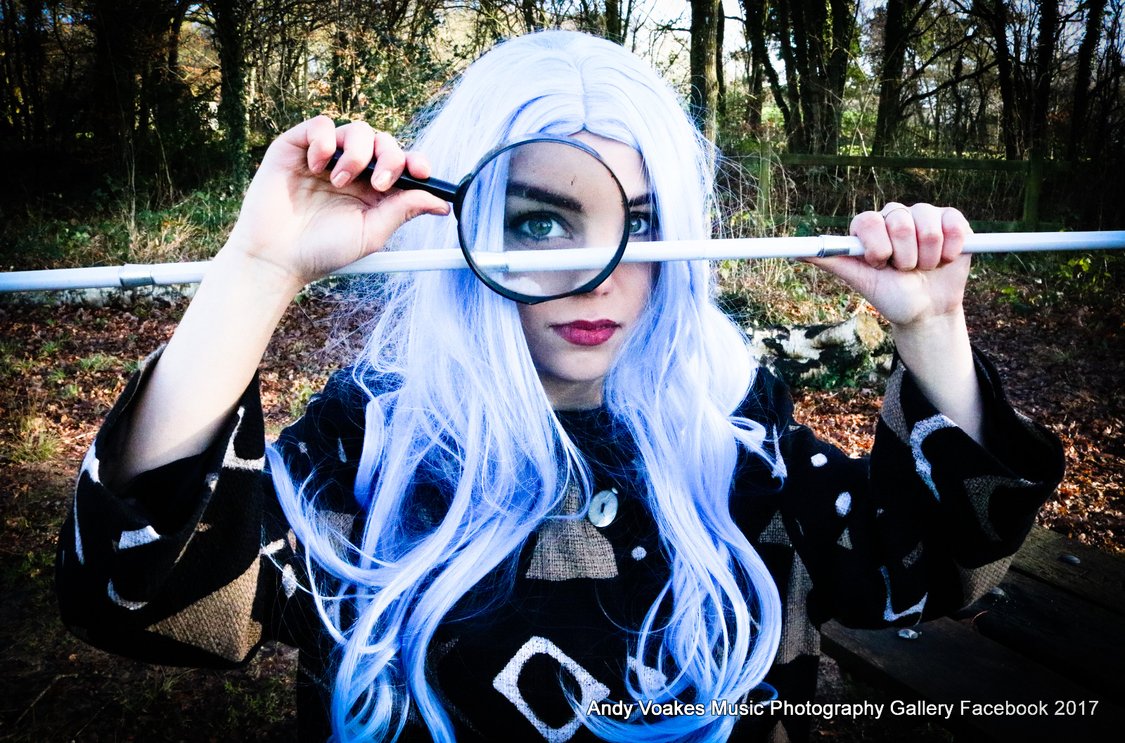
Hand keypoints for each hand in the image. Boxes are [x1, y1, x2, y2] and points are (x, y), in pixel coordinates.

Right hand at [223, 115, 449, 292]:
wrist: (276, 257)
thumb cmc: (322, 251)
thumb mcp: (371, 233)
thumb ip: (402, 211)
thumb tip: (441, 203)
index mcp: (373, 190)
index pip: (402, 164)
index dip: (416, 162)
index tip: (421, 172)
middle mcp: (352, 169)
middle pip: (384, 141)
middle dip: (390, 156)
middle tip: (379, 183)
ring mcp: (325, 157)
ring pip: (357, 129)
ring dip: (358, 152)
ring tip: (340, 181)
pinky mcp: (296, 147)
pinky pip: (321, 124)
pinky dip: (326, 139)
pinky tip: (319, 166)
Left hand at [807, 202, 972, 328]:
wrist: (927, 310)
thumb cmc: (890, 295)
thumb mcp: (861, 280)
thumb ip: (832, 262)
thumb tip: (797, 253)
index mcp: (869, 227)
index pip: (867, 221)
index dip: (877, 247)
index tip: (880, 264)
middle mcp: (894, 216)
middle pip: (899, 223)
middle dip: (904, 257)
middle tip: (904, 270)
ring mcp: (923, 215)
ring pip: (928, 227)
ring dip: (927, 258)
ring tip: (923, 267)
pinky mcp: (952, 220)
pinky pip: (953, 224)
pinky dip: (950, 250)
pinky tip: (944, 259)